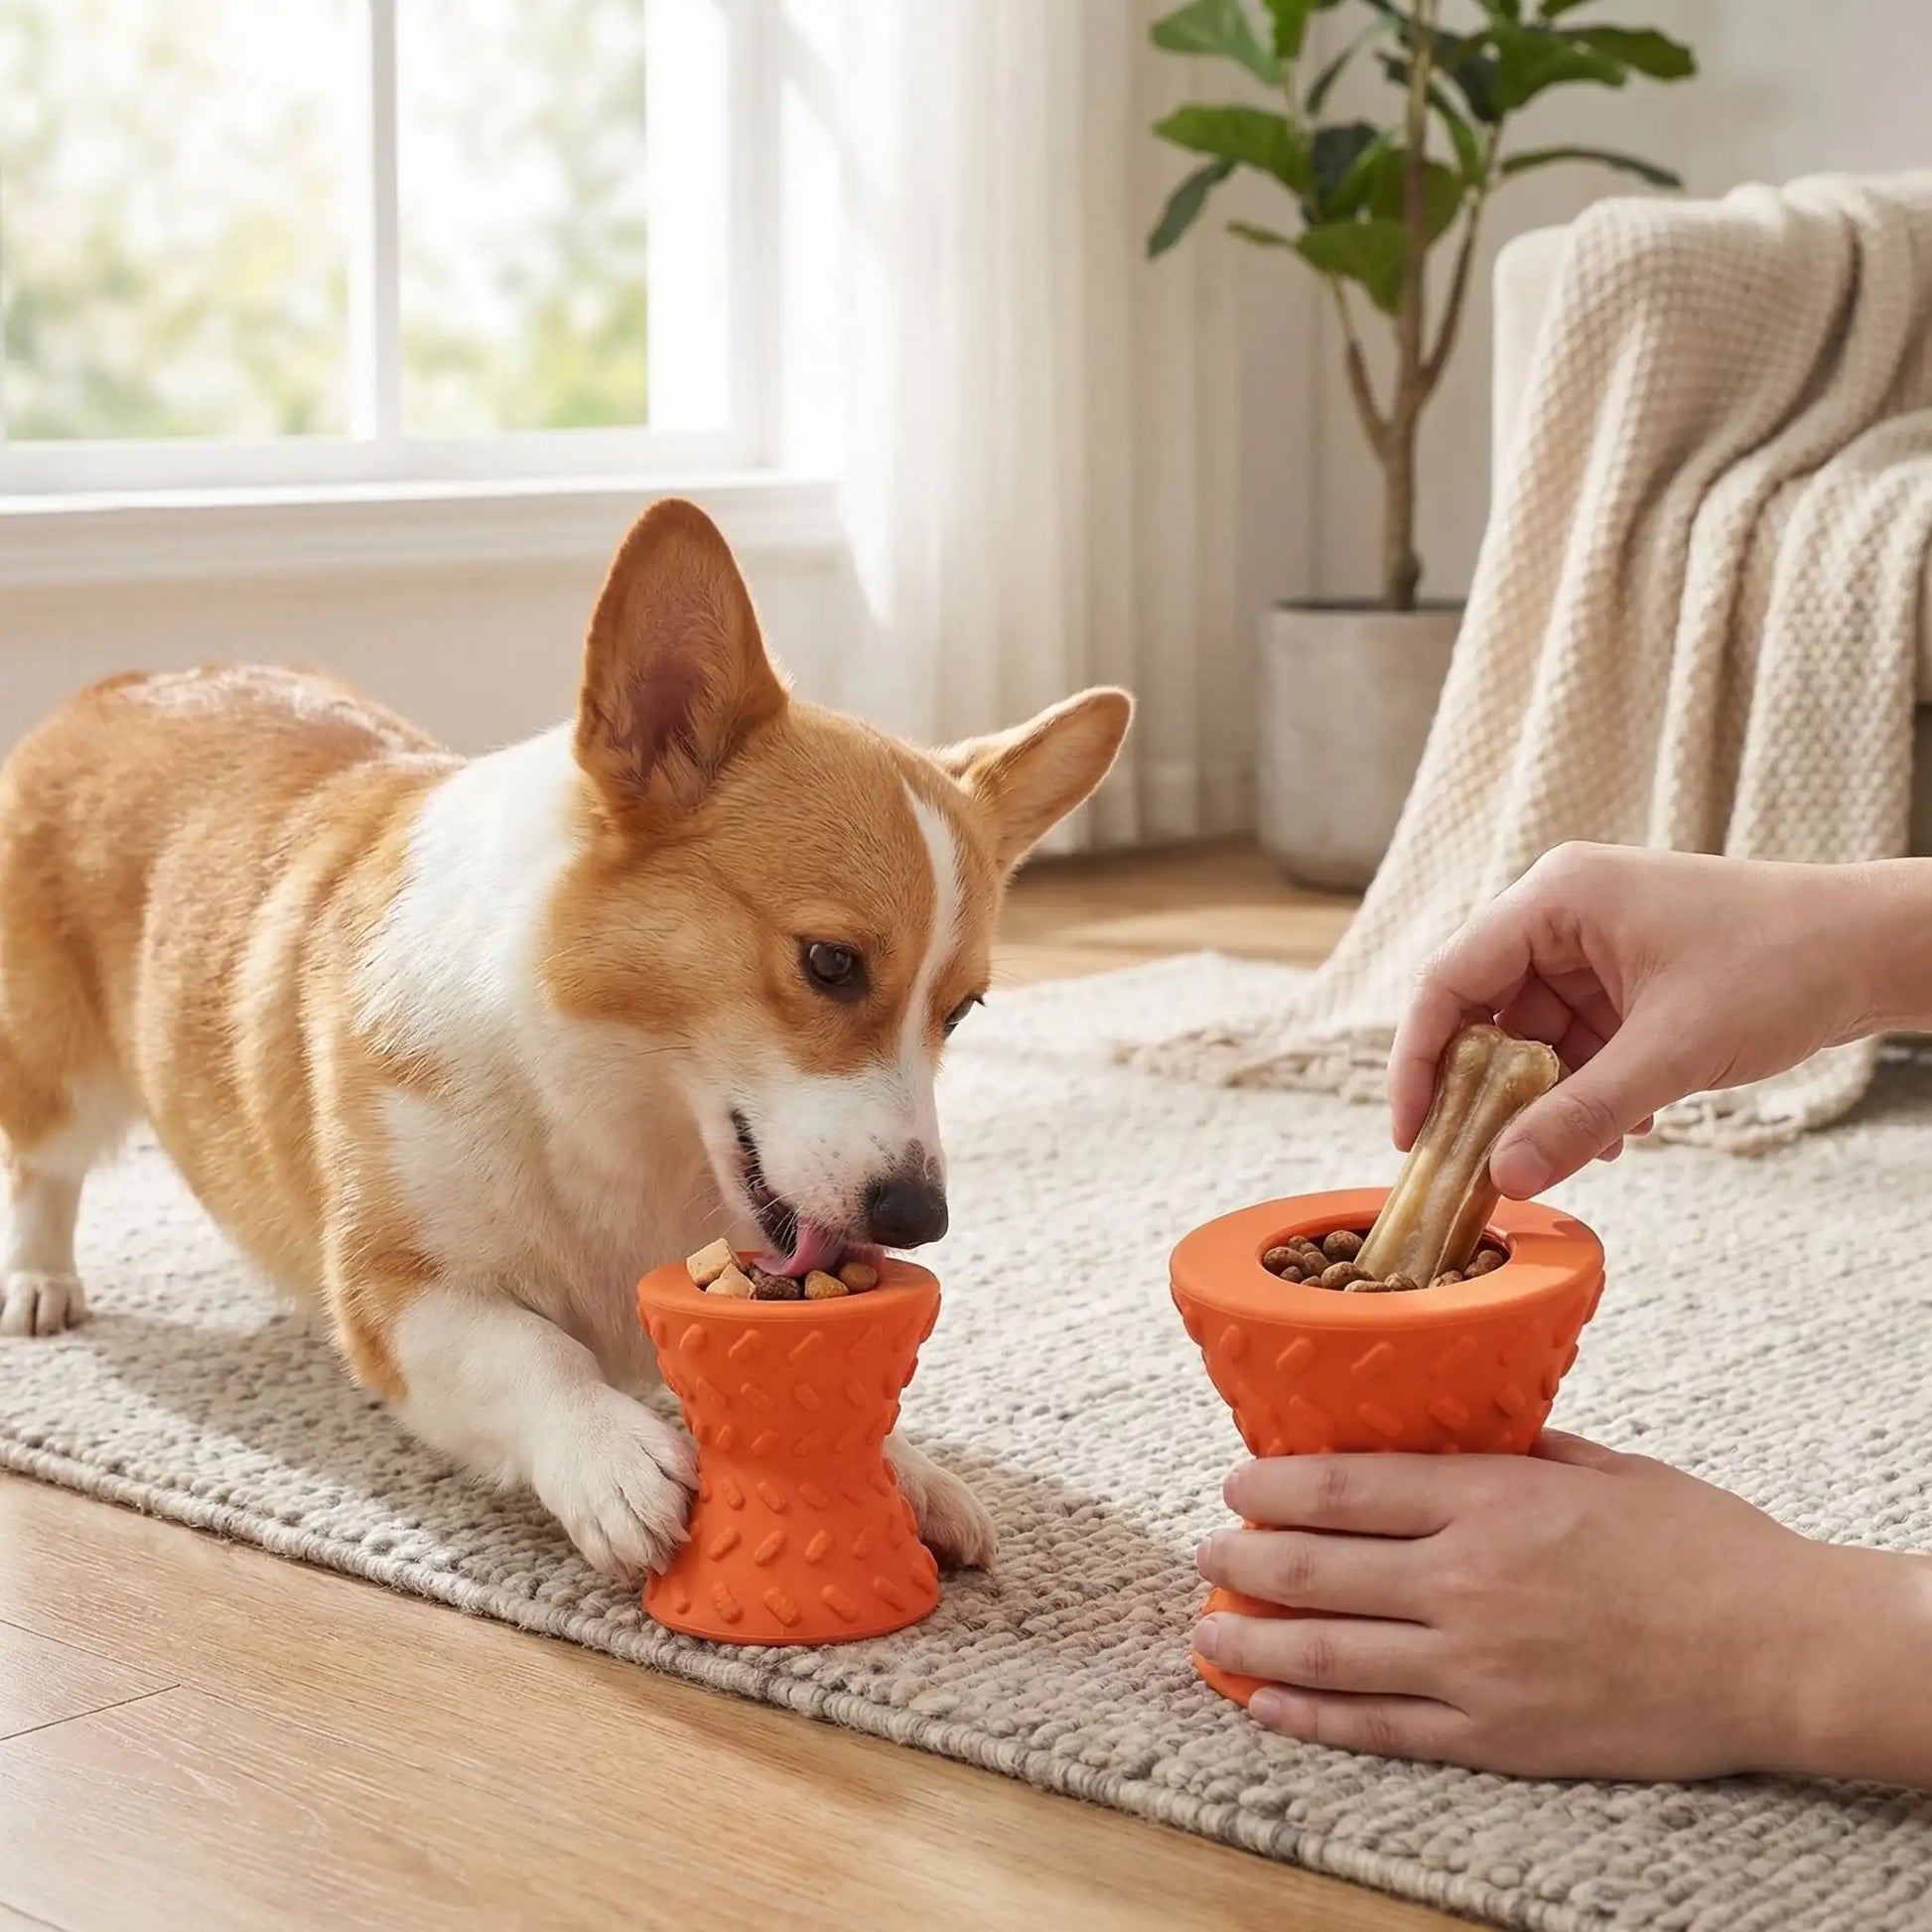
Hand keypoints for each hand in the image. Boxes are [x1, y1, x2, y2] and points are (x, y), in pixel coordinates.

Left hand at [1194, 1434, 1875, 1780]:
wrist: (1779, 1652)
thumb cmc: (1696, 1546)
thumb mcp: (1597, 1466)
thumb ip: (1509, 1450)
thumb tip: (1439, 1437)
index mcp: (1490, 1501)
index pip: (1343, 1488)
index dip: (1271, 1487)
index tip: (1232, 1483)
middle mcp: (1467, 1582)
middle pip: (1316, 1570)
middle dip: (1242, 1561)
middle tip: (1204, 1554)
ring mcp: (1477, 1667)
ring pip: (1329, 1655)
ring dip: (1251, 1642)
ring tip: (1205, 1629)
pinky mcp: (1498, 1737)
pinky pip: (1382, 1729)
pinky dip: (1311, 1717)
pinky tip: (1265, 1705)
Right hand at [1389, 844, 1931, 1196]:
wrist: (1875, 949)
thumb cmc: (1783, 963)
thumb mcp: (1672, 1052)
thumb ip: (1581, 1115)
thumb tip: (1504, 1174)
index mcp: (1555, 898)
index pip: (1449, 981)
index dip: (1420, 1061)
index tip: (1412, 1134)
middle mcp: (1561, 913)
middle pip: (1484, 1012)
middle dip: (1490, 1092)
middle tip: (1481, 1160)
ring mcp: (1594, 945)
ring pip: (1532, 1037)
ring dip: (1548, 1100)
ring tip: (1581, 1150)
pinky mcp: (1624, 977)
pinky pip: (1576, 1042)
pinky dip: (1587, 1090)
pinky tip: (1623, 1131)